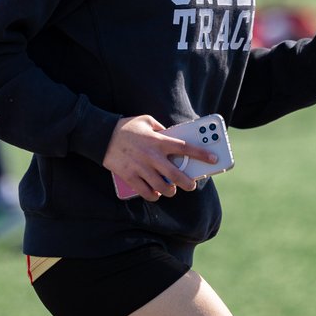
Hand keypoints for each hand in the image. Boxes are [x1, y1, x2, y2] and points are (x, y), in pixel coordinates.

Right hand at [102, 116, 216, 202]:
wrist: (101, 136)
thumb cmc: (125, 127)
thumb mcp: (146, 120)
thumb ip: (160, 128)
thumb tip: (170, 135)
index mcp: (158, 141)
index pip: (185, 148)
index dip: (201, 154)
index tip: (214, 159)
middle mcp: (152, 156)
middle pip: (176, 175)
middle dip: (188, 183)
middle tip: (192, 184)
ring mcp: (141, 168)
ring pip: (163, 187)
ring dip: (171, 191)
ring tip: (172, 189)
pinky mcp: (130, 177)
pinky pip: (146, 192)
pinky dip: (153, 196)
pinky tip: (156, 193)